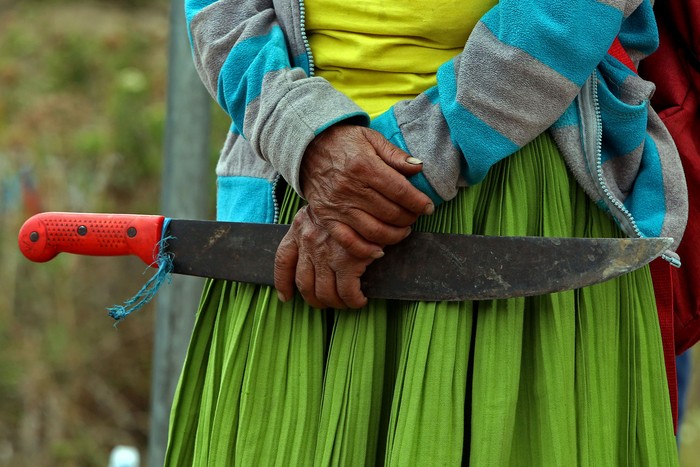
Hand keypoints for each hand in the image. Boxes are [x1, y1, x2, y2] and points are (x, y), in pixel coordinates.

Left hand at [274, 205, 372, 308]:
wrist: (365, 192)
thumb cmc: (348, 201)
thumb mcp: (321, 208)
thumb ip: (313, 227)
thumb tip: (314, 251)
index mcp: (299, 228)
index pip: (283, 260)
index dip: (282, 283)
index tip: (285, 297)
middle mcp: (309, 242)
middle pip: (304, 285)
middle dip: (315, 299)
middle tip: (327, 302)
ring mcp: (327, 253)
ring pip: (325, 293)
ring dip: (336, 303)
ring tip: (346, 302)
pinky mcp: (348, 261)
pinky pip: (348, 292)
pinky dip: (354, 301)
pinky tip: (360, 300)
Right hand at [300, 124, 433, 258]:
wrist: (307, 147)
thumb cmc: (343, 141)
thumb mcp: (371, 138)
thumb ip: (395, 154)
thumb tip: (419, 167)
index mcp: (364, 166)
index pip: (399, 191)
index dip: (418, 202)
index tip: (428, 207)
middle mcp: (350, 189)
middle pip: (390, 213)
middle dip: (410, 218)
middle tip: (415, 216)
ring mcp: (338, 206)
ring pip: (374, 231)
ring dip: (395, 235)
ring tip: (403, 230)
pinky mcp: (327, 218)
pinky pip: (348, 241)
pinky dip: (366, 250)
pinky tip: (380, 250)